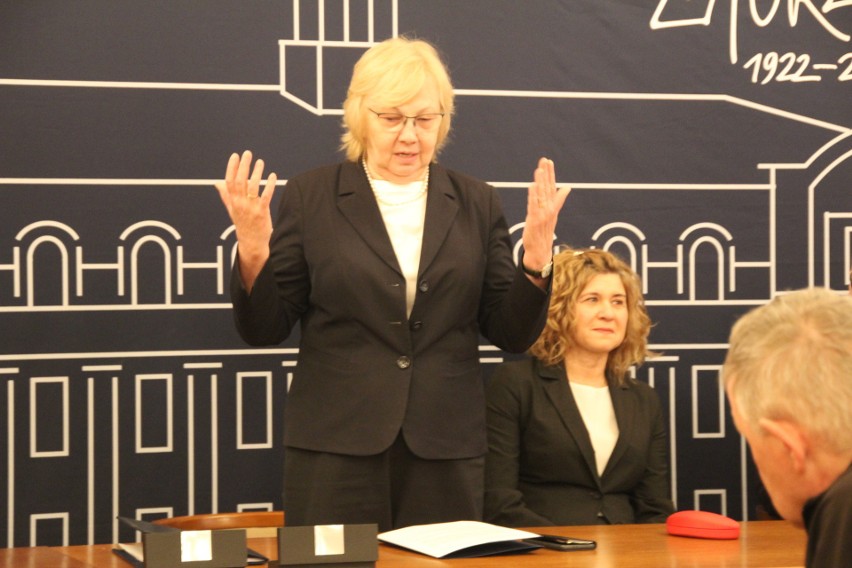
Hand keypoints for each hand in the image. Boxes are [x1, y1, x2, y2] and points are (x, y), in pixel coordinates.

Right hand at [214, 150, 277, 290]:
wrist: (252, 243)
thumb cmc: (243, 224)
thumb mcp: (232, 210)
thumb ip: (226, 195)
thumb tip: (217, 183)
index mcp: (232, 202)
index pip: (229, 181)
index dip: (231, 168)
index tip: (235, 156)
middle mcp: (240, 203)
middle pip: (240, 181)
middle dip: (243, 166)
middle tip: (247, 153)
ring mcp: (251, 208)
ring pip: (252, 186)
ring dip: (256, 173)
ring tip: (260, 162)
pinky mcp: (262, 212)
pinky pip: (266, 196)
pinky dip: (269, 185)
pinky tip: (273, 176)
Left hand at [521, 157, 570, 282]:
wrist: (540, 251)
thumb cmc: (544, 231)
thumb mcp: (552, 214)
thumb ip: (558, 199)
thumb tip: (567, 187)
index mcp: (552, 206)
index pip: (552, 186)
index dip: (551, 174)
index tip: (549, 161)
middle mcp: (549, 209)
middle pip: (548, 188)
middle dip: (546, 173)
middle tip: (545, 160)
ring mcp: (543, 215)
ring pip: (542, 195)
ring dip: (541, 182)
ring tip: (539, 169)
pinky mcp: (535, 221)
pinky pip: (535, 206)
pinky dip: (534, 196)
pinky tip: (533, 186)